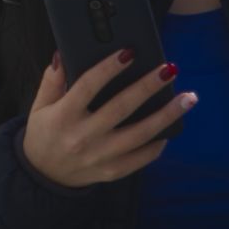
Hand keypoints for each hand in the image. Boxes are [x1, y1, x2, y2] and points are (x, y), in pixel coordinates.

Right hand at [20, 48, 195, 188]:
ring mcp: (100, 156)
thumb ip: (52, 80)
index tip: (129, 52)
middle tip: (169, 70)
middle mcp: (83, 137)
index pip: (88, 86)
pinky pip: (141, 158)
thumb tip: (63, 55)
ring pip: (140, 134)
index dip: (109, 68)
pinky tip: (172, 128)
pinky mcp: (112, 171)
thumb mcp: (40, 105)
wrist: (43, 176)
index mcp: (63, 116)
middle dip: (148, 87)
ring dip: (167, 115)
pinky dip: (158, 144)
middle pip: (121, 108)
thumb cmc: (44, 134)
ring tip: (188, 98)